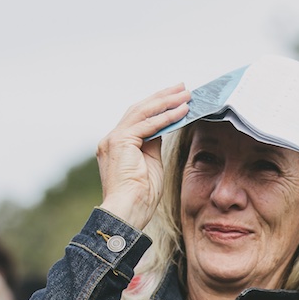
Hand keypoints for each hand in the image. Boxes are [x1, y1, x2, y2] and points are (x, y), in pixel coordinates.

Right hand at [97, 84, 190, 229]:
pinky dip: (166, 117)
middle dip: (163, 97)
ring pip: (143, 112)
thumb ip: (153, 146)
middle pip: (140, 109)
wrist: (127, 211)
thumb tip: (164, 129)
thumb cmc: (141, 196)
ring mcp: (114, 139)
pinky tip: (182, 111)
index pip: (139, 118)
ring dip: (167, 102)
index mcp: (117, 144)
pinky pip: (148, 124)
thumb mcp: (151, 165)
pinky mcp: (120, 141)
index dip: (158, 106)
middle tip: (182, 88)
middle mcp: (112, 138)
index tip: (176, 98)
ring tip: (186, 94)